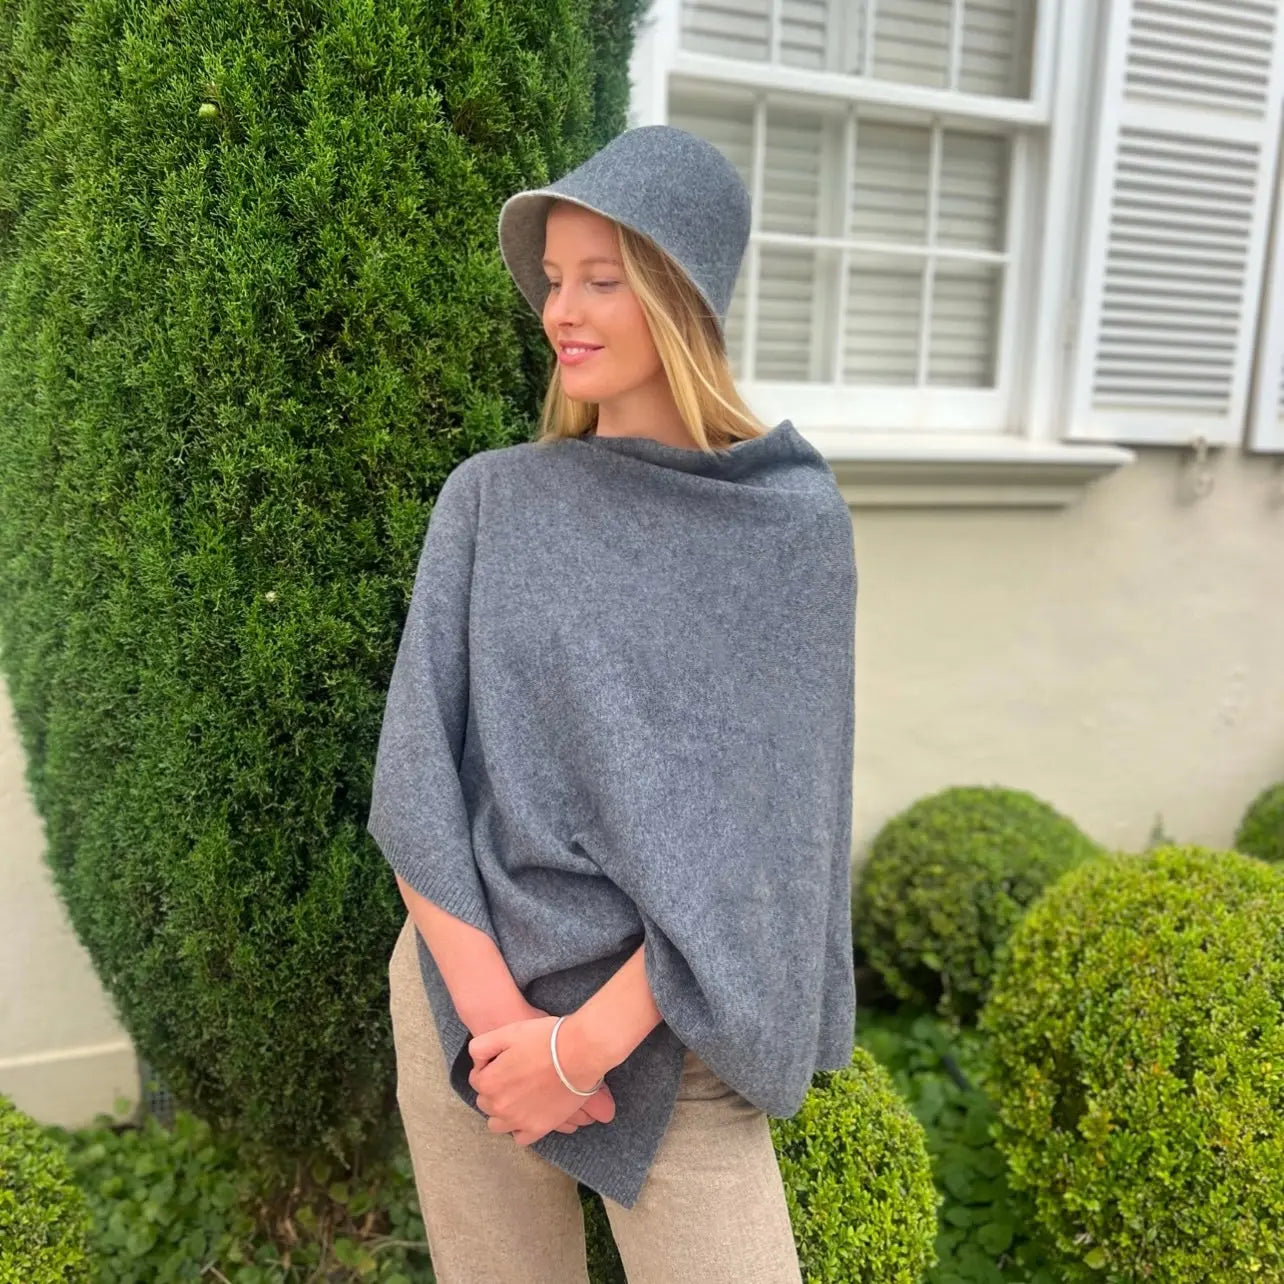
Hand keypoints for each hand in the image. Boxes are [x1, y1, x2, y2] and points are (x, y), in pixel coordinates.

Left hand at [467, 1014, 615, 1146]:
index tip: (504, 1061)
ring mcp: (518, 1120)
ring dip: (504, 1111)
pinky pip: (520, 1138)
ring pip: (498, 1124)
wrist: (579, 1052)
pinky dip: (521, 1128)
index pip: (477, 1080)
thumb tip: (477, 1062)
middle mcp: (499, 1106)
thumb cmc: (545, 1039)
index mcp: (489, 1082)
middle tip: (515, 1076)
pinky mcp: (538, 1128)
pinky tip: (529, 1112)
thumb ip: (482, 1046)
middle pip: (486, 1102)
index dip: (489, 1068)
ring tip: (520, 1096)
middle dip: (495, 1090)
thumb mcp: (508, 1032)